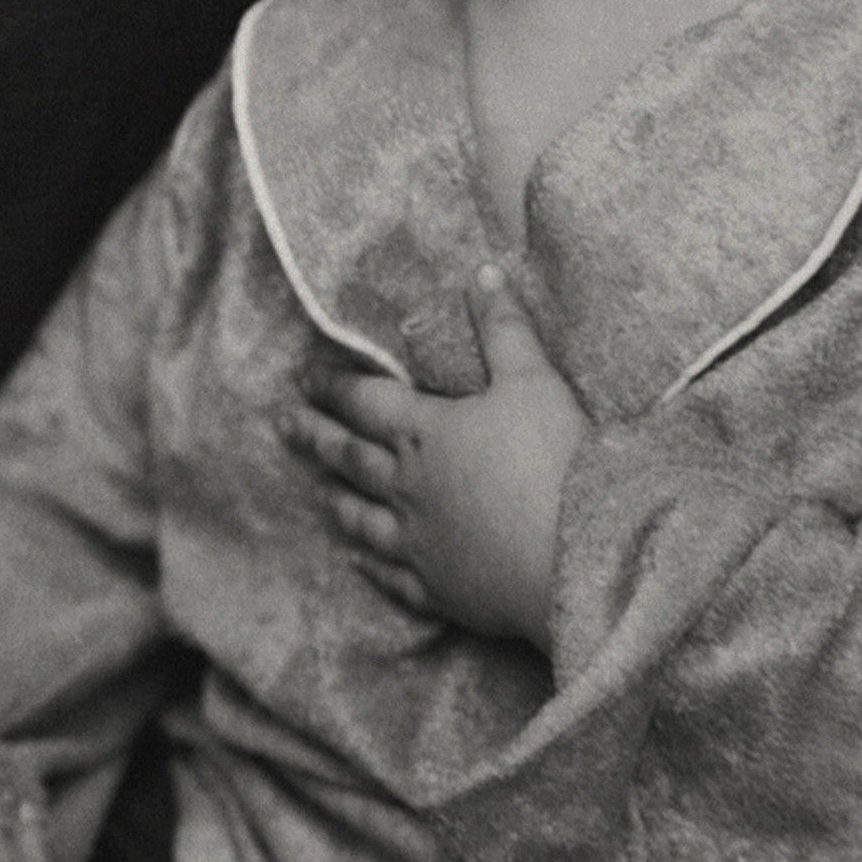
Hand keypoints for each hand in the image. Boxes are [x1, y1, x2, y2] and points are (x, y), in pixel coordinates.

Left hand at [288, 266, 585, 645]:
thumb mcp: (533, 381)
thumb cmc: (557, 460)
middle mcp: (410, 486)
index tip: (302, 377)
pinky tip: (357, 563)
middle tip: (282, 425)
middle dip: (315, 437)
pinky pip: (394, 578)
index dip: (333, 386)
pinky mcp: (442, 589)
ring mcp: (420, 542)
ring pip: (363, 519)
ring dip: (338, 501)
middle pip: (351, 457)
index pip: (366, 401)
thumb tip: (483, 273)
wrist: (580, 553)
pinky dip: (371, 568)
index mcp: (427, 432)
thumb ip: (504, 328)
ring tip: (317, 492)